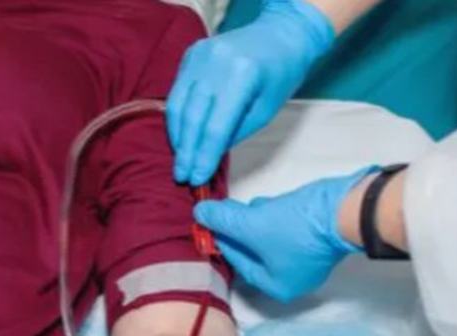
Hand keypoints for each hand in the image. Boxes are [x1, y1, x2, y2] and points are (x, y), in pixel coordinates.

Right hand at [167, 0, 335, 186]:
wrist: (279, 34)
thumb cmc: (279, 76)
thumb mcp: (265, 110)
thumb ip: (235, 133)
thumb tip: (207, 158)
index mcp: (241, 75)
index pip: (215, 126)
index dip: (204, 156)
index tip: (196, 179)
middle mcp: (215, 62)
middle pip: (192, 117)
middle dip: (186, 151)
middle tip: (182, 176)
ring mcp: (199, 55)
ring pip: (178, 104)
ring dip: (177, 137)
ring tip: (180, 161)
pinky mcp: (190, 54)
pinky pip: (177, 92)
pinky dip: (177, 117)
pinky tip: (180, 137)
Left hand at [194, 167, 373, 301]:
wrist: (345, 210)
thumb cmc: (296, 228)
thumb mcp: (253, 225)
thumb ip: (224, 221)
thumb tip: (200, 213)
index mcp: (277, 286)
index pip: (240, 264)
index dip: (222, 241)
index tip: (208, 223)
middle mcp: (293, 278)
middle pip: (254, 253)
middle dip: (237, 231)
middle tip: (220, 212)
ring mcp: (307, 259)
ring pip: (269, 240)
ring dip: (253, 222)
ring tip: (238, 205)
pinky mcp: (316, 238)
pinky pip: (285, 230)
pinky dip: (272, 218)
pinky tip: (262, 204)